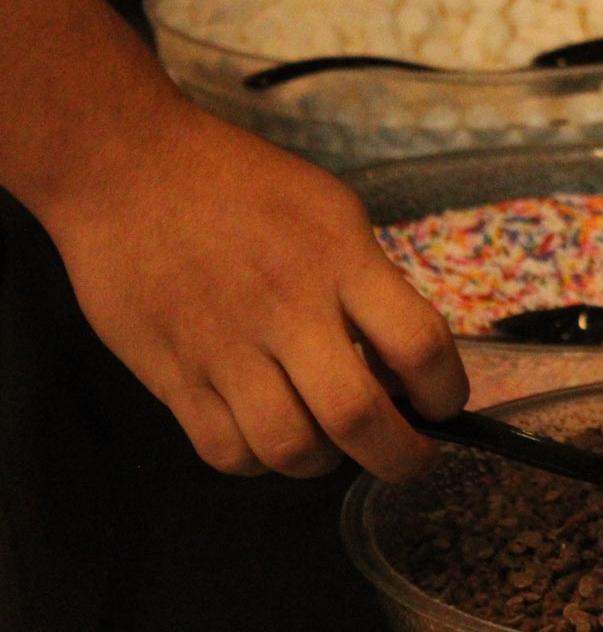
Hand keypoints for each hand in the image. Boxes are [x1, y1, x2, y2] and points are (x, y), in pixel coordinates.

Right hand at [44, 98, 467, 481]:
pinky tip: (268, 435)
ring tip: (332, 442)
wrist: (126, 169)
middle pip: (356, 417)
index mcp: (339, 261)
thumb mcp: (332, 211)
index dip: (447, 391)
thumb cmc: (240, 185)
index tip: (445, 403)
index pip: (419, 346)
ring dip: (326, 462)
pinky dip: (259, 461)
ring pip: (289, 448)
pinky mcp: (170, 374)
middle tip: (412, 458)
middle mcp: (285, 310)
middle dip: (401, 457)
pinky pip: (226, 451)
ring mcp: (223, 347)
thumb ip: (372, 283)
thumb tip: (405, 362)